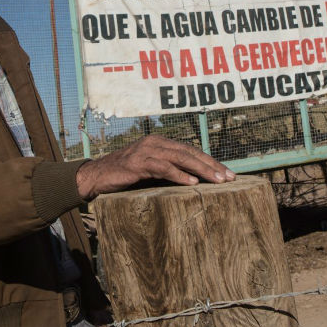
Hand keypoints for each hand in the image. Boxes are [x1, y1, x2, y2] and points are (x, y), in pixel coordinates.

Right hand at [76, 135, 233, 200]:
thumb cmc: (124, 176)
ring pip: (180, 158)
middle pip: (190, 152)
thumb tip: (194, 182)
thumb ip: (168, 171)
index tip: (227, 173)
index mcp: (160, 143)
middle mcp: (155, 143)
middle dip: (212, 165)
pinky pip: (163, 167)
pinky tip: (192, 183)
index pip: (191, 150)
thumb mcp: (149, 171)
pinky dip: (179, 175)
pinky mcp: (138, 163)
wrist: (95, 177)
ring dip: (201, 170)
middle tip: (230, 177)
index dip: (210, 161)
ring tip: (218, 181)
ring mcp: (146, 151)